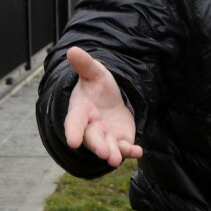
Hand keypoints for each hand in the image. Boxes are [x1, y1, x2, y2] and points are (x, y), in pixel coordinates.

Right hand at [64, 46, 142, 166]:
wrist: (111, 98)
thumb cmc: (97, 86)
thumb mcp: (94, 73)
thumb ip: (85, 65)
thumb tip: (73, 50)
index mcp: (80, 112)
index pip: (74, 123)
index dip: (73, 132)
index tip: (72, 142)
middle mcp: (91, 128)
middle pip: (92, 139)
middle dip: (98, 146)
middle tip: (103, 153)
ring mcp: (106, 136)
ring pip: (108, 147)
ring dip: (113, 153)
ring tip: (116, 160)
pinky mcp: (121, 140)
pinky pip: (125, 148)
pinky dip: (131, 151)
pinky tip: (138, 152)